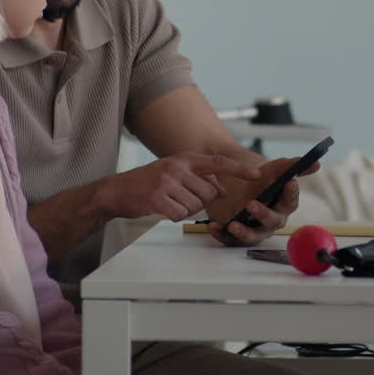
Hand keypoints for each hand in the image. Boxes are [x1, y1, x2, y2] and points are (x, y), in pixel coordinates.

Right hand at [100, 153, 260, 221]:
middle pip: (209, 193)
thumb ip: (199, 178)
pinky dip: (173, 216)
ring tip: (168, 201)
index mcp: (184, 159)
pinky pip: (180, 214)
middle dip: (199, 201)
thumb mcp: (175, 173)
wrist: (116, 191)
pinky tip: (162, 208)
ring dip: (184, 209)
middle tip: (180, 198)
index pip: (218, 163)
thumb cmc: (148, 183)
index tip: (257, 173)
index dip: (239, 169)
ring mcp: (167, 181)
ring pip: (195, 205)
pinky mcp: (157, 197)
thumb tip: (222, 189)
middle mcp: (178, 167)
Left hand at [208, 155, 319, 245]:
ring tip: (233, 224)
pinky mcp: (238, 236)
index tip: (289, 182)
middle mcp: (271, 220)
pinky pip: (230, 240)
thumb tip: (316, 163)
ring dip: (244, 232)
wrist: (234, 186)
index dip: (291, 193)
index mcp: (282, 204)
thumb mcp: (270, 170)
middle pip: (273, 221)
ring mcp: (255, 229)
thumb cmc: (258, 181)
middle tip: (251, 204)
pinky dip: (222, 234)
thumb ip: (289, 166)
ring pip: (253, 236)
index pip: (291, 201)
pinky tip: (213, 226)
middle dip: (263, 214)